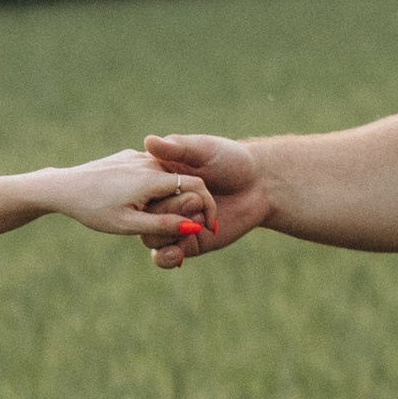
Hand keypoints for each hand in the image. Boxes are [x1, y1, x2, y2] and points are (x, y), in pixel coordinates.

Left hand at [46, 149, 214, 244]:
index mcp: (152, 178)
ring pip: (166, 175)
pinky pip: (150, 171)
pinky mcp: (126, 157)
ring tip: (168, 217)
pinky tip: (145, 202)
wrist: (63, 187)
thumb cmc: (94, 209)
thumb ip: (163, 225)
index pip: (195, 188)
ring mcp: (136, 157)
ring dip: (173, 195)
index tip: (211, 226)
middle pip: (182, 181)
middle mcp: (148, 162)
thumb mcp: (130, 224)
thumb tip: (195, 227)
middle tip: (191, 226)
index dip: (208, 207)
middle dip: (190, 203)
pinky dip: (156, 187)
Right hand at [140, 131, 271, 264]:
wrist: (259, 185)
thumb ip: (177, 148)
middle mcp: (161, 201)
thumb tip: (148, 141)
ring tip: (198, 223)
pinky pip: (166, 256)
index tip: (176, 188)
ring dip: (170, 233)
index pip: (139, 191)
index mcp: (158, 178)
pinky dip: (166, 257)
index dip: (151, 194)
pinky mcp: (188, 243)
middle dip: (169, 212)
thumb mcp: (203, 150)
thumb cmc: (230, 159)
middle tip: (196, 202)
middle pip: (145, 216)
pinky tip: (177, 253)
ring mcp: (174, 224)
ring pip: (151, 238)